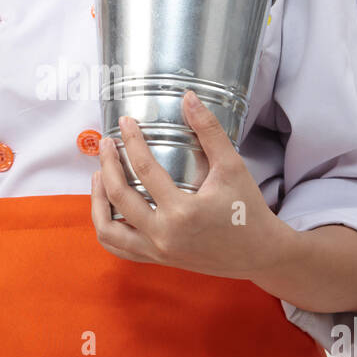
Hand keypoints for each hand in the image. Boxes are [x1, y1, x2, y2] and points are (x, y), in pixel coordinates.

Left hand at [90, 89, 290, 279]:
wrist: (259, 253)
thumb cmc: (248, 210)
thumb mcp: (233, 167)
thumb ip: (209, 131)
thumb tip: (188, 98)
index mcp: (183, 212)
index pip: (144, 170)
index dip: (131, 141)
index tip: (125, 123)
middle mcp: (165, 235)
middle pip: (118, 197)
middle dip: (106, 165)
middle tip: (106, 144)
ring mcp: (158, 251)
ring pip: (108, 230)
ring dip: (97, 201)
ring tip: (97, 176)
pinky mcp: (158, 258)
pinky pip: (119, 248)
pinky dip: (106, 228)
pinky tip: (107, 207)